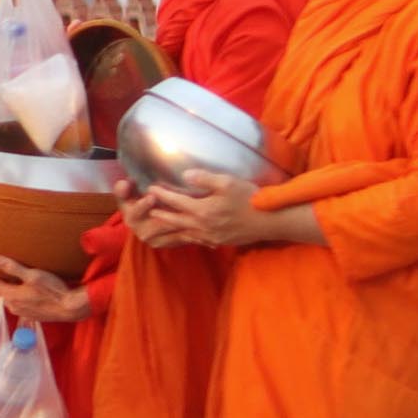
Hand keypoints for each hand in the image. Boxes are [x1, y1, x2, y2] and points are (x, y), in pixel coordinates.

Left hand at [0, 257, 93, 322]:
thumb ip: (13, 268)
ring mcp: (21, 311)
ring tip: (6, 274)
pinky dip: (16, 292)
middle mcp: (12, 305)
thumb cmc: (54, 291)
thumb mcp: (33, 275)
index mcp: (10, 295)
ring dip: (5, 285)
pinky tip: (23, 286)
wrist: (71, 308)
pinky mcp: (30, 313)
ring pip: (8, 295)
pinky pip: (17, 300)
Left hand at [126, 168, 263, 248]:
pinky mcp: (219, 241)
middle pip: (174, 220)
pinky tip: (186, 233)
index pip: (174, 201)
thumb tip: (185, 175)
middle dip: (159, 214)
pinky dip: (186, 236)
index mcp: (202, 210)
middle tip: (147, 209)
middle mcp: (202, 226)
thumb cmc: (250, 199)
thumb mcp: (227, 182)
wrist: (270, 221)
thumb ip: (204, 178)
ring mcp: (210, 236)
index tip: (150, 188)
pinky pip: (196, 240)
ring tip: (160, 221)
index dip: (161, 194)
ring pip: (183, 232)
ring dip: (170, 226)